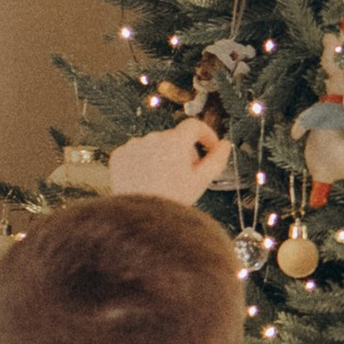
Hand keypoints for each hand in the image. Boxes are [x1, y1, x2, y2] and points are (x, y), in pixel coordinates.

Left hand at [108, 114, 232, 203]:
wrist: (140, 218)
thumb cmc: (172, 200)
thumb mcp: (201, 181)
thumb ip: (217, 159)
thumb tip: (225, 145)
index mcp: (175, 141)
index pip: (194, 126)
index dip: (205, 134)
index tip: (208, 146)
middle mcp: (153, 138)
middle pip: (174, 138)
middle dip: (183, 152)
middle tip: (186, 175)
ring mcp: (133, 146)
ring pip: (154, 146)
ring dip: (161, 157)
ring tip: (163, 182)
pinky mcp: (119, 156)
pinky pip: (135, 154)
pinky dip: (142, 163)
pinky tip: (146, 181)